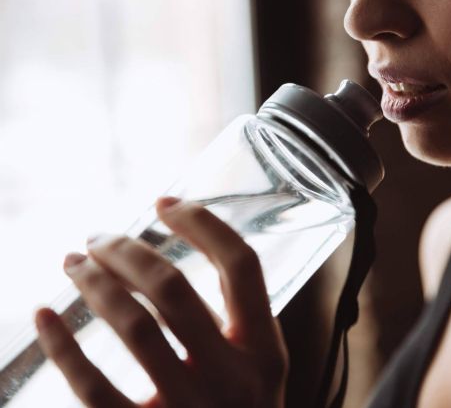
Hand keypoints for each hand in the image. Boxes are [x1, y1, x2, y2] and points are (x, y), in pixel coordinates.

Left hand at [35, 197, 288, 407]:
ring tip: (74, 263)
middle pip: (175, 289)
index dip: (203, 225)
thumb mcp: (258, 373)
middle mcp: (233, 377)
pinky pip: (93, 387)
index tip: (164, 203)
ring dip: (95, 284)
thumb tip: (172, 269)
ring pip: (133, 327)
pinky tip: (45, 315)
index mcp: (265, 351)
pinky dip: (62, 345)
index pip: (241, 266)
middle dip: (129, 251)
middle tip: (100, 237)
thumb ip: (235, 328)